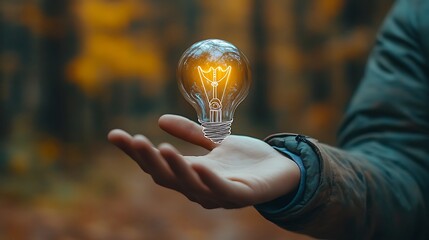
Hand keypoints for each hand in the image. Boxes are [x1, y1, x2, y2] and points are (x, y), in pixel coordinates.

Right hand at [108, 114, 299, 208]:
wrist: (284, 170)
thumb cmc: (248, 160)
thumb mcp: (217, 141)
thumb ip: (192, 134)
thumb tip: (159, 120)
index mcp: (192, 173)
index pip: (157, 164)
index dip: (136, 153)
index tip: (114, 135)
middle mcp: (200, 187)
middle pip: (167, 177)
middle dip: (148, 160)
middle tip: (133, 140)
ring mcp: (220, 194)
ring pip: (191, 185)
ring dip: (175, 168)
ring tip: (160, 148)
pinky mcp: (242, 196)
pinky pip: (223, 190)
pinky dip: (210, 180)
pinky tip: (199, 166)